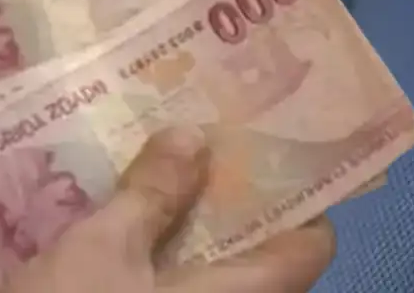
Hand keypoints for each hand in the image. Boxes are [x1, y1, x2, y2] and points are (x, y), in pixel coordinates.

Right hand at [0, 125, 336, 292]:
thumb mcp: (101, 249)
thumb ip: (153, 193)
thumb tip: (192, 136)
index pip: (312, 243)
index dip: (294, 196)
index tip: (260, 150)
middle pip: (259, 254)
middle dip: (229, 200)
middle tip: (197, 147)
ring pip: (215, 274)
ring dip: (190, 230)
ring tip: (157, 177)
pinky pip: (180, 290)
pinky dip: (165, 262)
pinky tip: (126, 231)